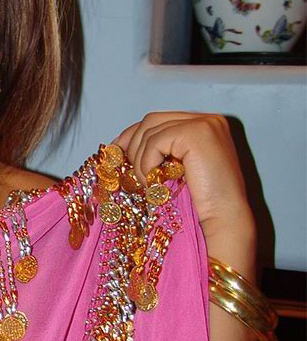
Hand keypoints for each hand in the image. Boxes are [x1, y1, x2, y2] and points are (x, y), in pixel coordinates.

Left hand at [111, 111, 254, 239]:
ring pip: (150, 130)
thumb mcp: (174, 170)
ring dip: (140, 160)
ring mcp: (205, 124)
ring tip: (148, 184)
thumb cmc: (202, 203)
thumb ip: (158, 152)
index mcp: (205, 125)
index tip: (116, 154)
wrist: (225, 221)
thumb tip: (118, 145)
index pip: (159, 120)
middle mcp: (208, 120)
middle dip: (132, 145)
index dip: (133, 135)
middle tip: (127, 172)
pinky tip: (156, 182)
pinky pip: (155, 141)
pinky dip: (147, 163)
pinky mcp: (198, 133)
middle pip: (152, 120)